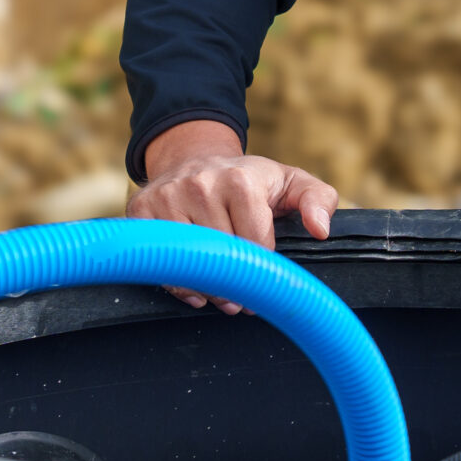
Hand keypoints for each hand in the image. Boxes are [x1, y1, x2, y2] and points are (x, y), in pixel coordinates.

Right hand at [126, 120, 338, 311]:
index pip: (254, 246)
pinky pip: (158, 262)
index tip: (265, 285)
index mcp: (240, 179)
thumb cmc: (249, 180)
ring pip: (188, 265)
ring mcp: (166, 196)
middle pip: (219, 258)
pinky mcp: (140, 209)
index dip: (262, 274)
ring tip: (220, 294)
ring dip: (206, 290)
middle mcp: (200, 183)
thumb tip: (320, 230)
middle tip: (242, 300)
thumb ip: (318, 199)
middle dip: (234, 287)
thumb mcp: (290, 182)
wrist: (196, 159)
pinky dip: (176, 283)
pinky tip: (193, 286)